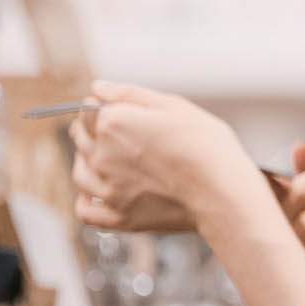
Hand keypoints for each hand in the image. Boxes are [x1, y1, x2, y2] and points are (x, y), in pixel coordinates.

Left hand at [69, 81, 253, 234]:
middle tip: (119, 136)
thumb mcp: (176, 107)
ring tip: (108, 163)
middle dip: (92, 133)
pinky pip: (85, 211)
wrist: (224, 194)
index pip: (86, 110)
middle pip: (80, 139)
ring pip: (79, 174)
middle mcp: (103, 155)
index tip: (116, 111)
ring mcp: (108, 189)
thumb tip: (99, 88)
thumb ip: (131, 94)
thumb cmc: (208, 149)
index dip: (100, 108)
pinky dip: (86, 202)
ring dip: (86, 164)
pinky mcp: (120, 217)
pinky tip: (98, 195)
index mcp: (113, 123)